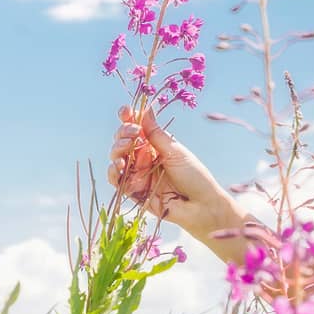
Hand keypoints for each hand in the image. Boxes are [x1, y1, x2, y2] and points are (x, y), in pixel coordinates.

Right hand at [106, 103, 228, 237]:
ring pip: (116, 158)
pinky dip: (113, 172)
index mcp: (155, 145)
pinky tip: (120, 167)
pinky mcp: (133, 191)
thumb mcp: (174, 151)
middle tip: (133, 133)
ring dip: (117, 150)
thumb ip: (155, 133)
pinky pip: (116, 180)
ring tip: (127, 148)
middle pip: (123, 141)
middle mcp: (143, 157)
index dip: (128, 118)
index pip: (136, 128)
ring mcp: (137, 174)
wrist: (200, 204)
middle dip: (123, 133)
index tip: (125, 111)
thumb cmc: (193, 175)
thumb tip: (145, 108)